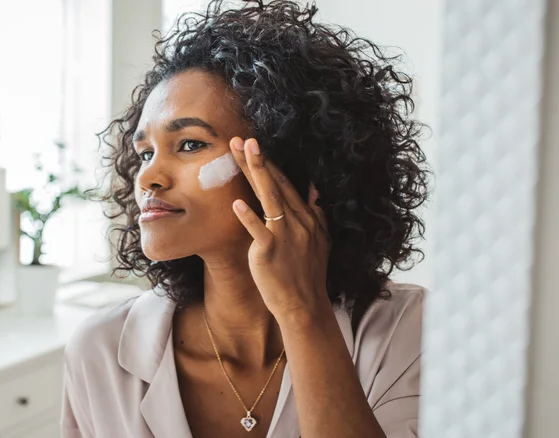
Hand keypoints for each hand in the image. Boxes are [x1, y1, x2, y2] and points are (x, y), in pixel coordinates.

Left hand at [229, 137, 331, 321]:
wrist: (305, 305)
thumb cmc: (308, 274)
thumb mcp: (321, 240)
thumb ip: (317, 213)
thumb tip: (316, 190)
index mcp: (307, 217)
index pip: (286, 183)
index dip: (269, 163)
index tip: (255, 144)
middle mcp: (298, 221)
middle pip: (275, 184)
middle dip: (258, 159)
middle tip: (242, 138)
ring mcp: (285, 236)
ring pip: (268, 197)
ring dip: (255, 172)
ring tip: (241, 152)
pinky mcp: (270, 252)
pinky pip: (259, 231)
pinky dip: (248, 218)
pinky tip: (237, 204)